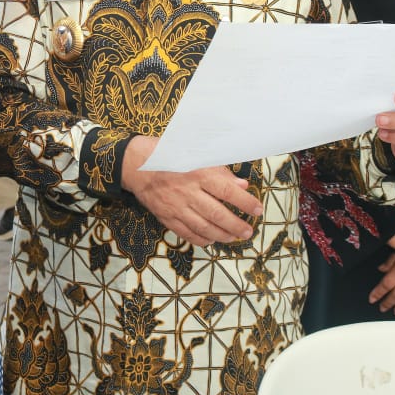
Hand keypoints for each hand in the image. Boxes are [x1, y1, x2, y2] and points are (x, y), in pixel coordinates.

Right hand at [121, 136, 262, 246]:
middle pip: (217, 214)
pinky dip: (201, 239)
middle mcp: (188, 192)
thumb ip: (220, 171)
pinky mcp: (166, 216)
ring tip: (234, 237)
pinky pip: (186, 233)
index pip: (228, 191)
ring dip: (222, 235)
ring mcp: (176, 206)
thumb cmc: (169, 154)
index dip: (245, 203)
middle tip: (248, 231)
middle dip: (236, 225)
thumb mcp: (196, 154)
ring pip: (203, 227)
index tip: (257, 210)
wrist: (137, 164)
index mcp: (198, 173)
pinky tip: (211, 240)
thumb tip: (241, 185)